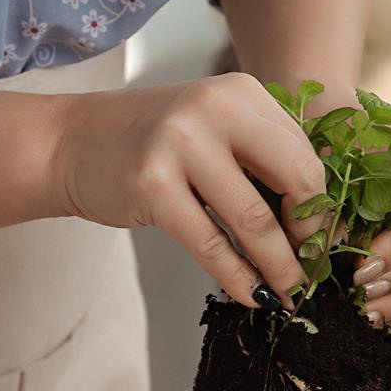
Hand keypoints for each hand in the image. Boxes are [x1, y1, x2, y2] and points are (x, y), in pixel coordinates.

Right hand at [53, 74, 326, 306]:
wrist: (71, 142)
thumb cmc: (150, 144)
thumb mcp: (212, 129)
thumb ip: (260, 157)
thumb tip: (317, 225)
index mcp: (242, 93)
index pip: (306, 155)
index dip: (320, 208)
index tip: (320, 244)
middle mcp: (215, 108)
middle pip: (294, 182)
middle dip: (308, 238)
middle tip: (310, 272)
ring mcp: (181, 144)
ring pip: (254, 220)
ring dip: (278, 267)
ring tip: (288, 295)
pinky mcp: (152, 185)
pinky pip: (211, 244)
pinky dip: (238, 278)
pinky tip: (251, 297)